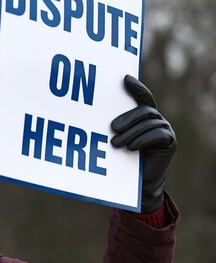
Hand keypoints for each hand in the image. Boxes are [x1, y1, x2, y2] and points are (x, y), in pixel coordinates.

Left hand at [111, 75, 176, 211]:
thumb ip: (113, 127)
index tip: (124, 78)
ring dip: (131, 133)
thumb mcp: (116, 139)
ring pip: (148, 123)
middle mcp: (157, 119)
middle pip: (144, 110)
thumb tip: (92, 115)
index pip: (143, 96)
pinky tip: (131, 147)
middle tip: (112, 129)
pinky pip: (158, 134)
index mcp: (144, 116)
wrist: (138, 183)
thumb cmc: (123, 159)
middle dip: (127, 118)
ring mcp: (165, 129)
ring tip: (116, 144)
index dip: (136, 86)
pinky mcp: (170, 141)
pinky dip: (143, 140)